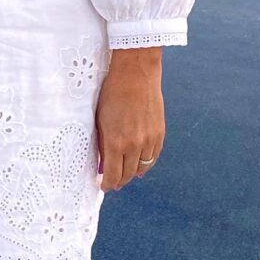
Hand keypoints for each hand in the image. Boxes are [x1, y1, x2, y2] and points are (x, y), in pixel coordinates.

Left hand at [96, 47, 164, 191]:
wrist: (136, 74)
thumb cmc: (112, 94)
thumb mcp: (100, 120)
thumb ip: (102, 144)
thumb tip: (102, 162)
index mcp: (115, 143)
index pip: (112, 175)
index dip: (107, 184)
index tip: (103, 186)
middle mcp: (134, 145)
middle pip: (128, 175)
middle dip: (119, 181)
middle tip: (113, 182)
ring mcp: (149, 140)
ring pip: (142, 168)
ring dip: (133, 174)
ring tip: (126, 175)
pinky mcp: (160, 133)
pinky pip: (153, 157)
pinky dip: (146, 163)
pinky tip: (141, 165)